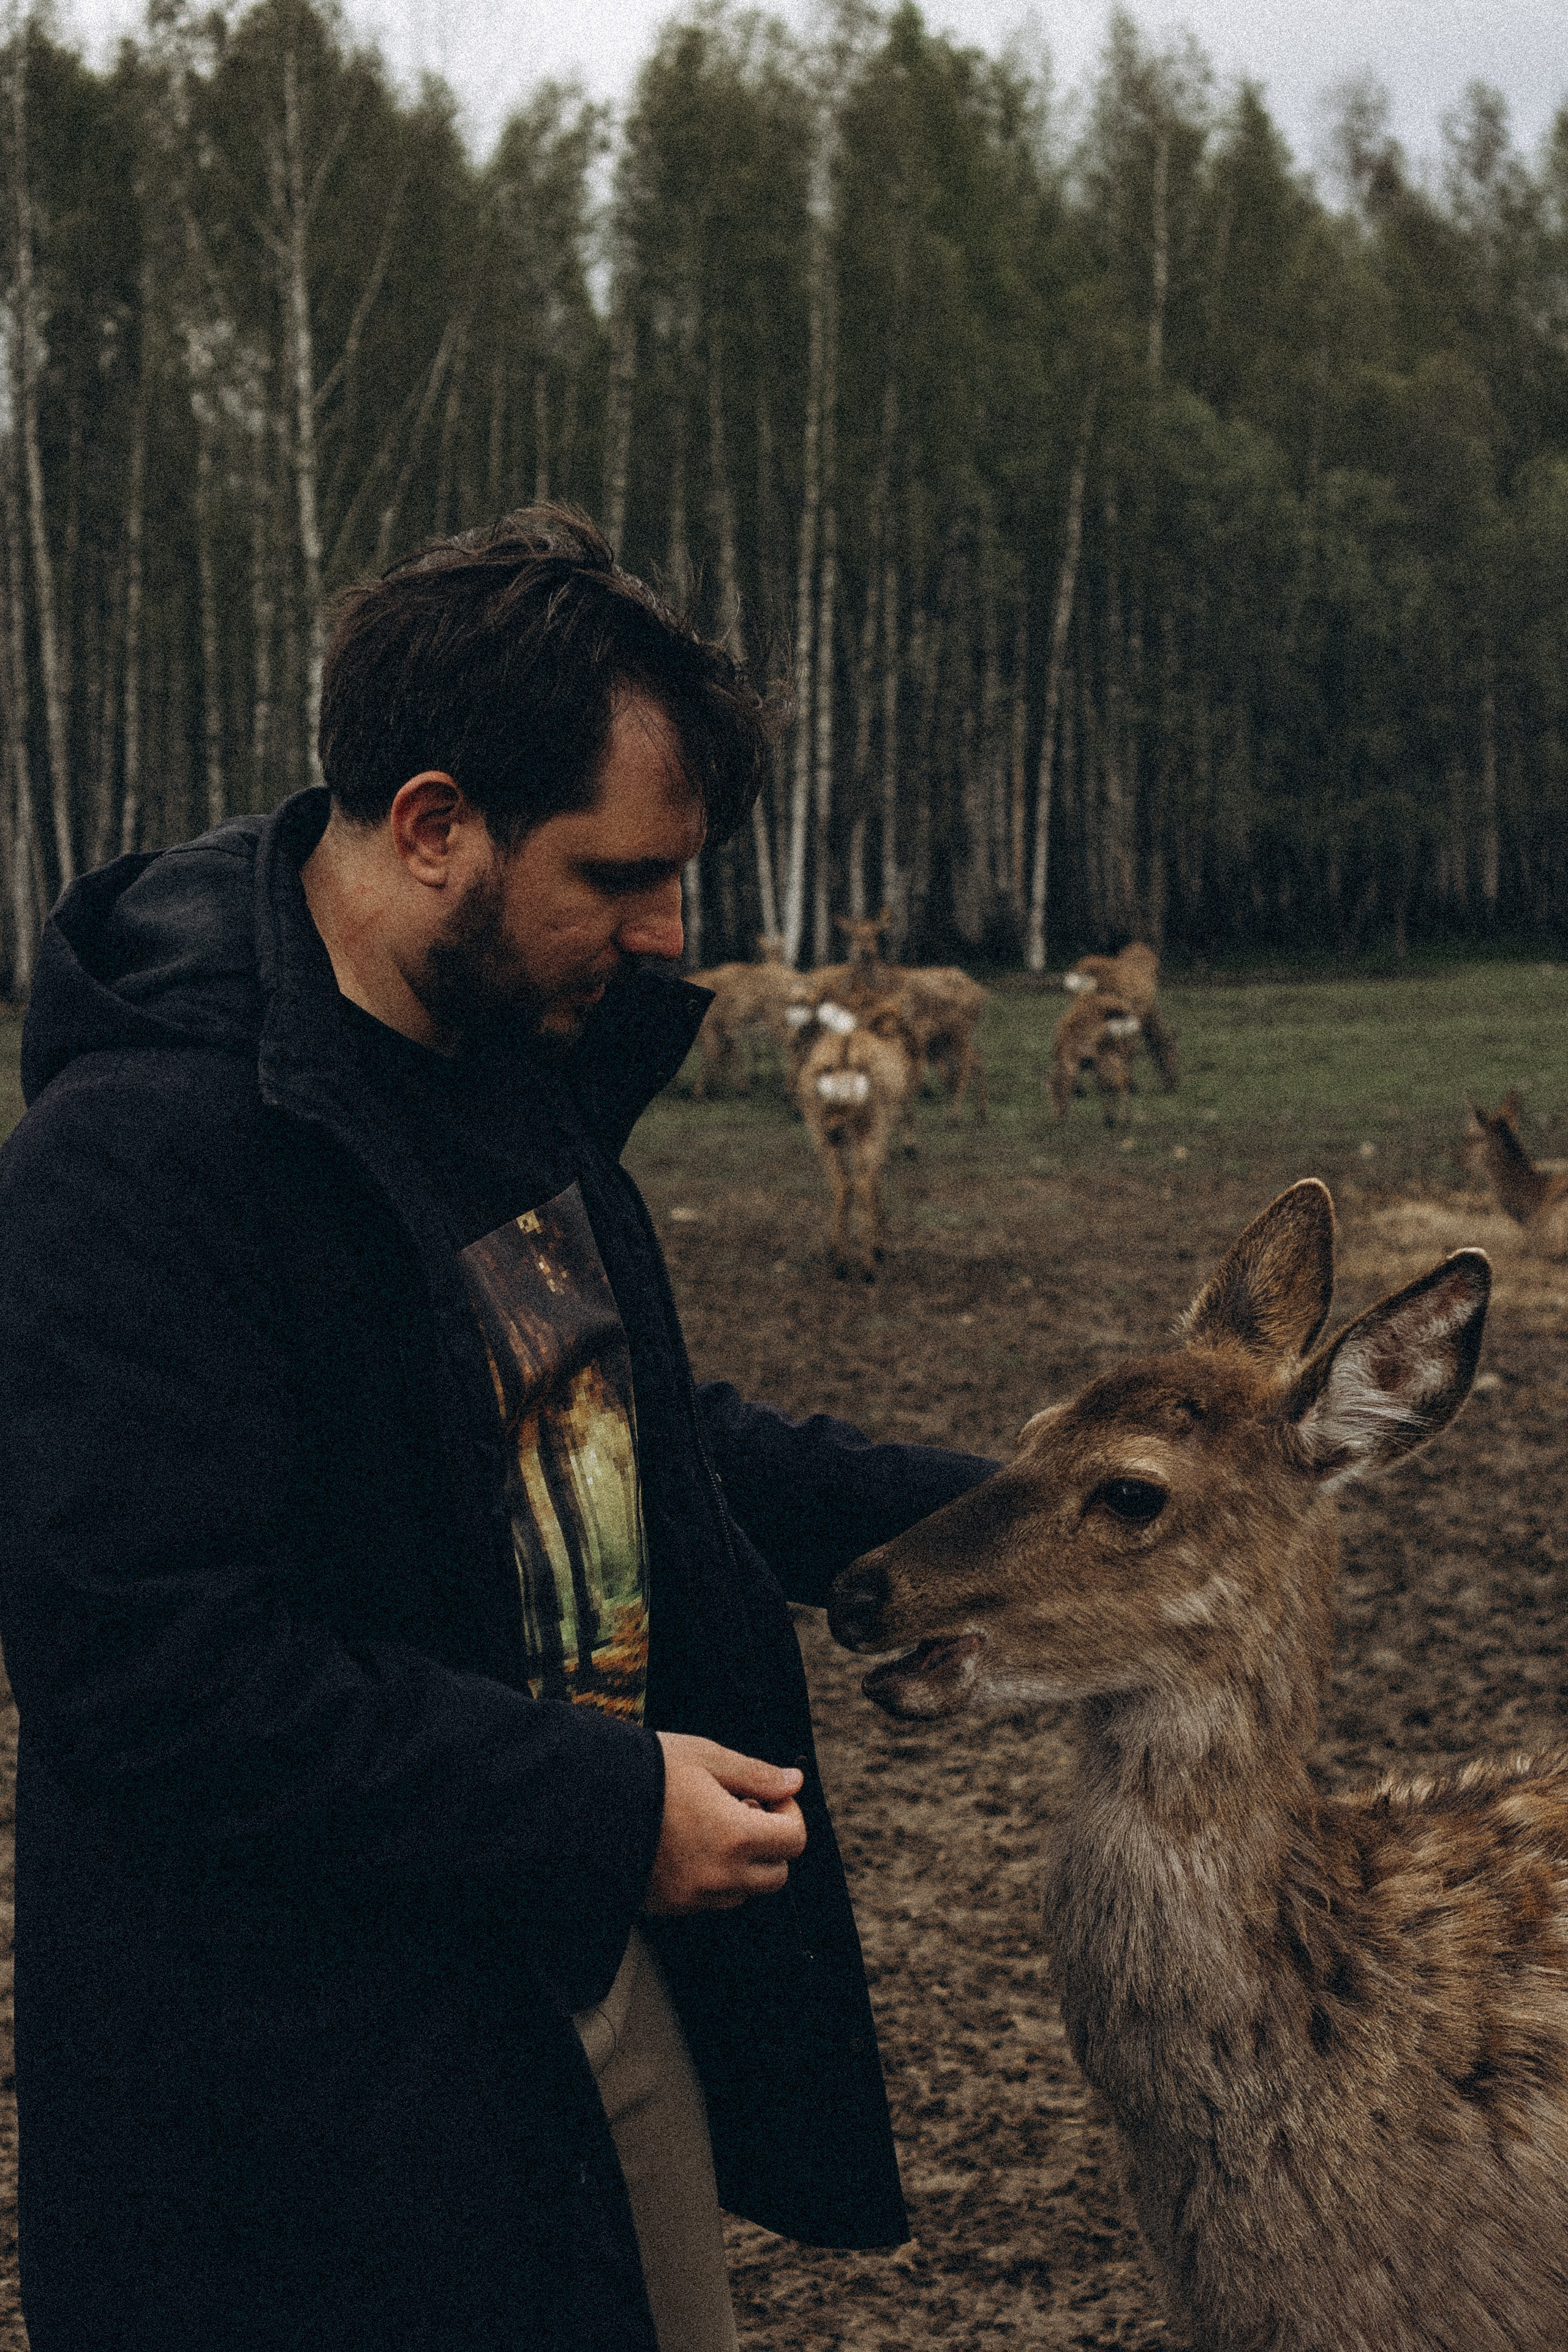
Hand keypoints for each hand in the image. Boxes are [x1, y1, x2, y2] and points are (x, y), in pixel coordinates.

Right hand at [643, 1734, 806, 1915]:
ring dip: (743, 1864)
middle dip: (770, 1843)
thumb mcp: (706, 1757)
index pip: (794, 1840)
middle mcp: (719, 1875)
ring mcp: (693, 1895)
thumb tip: (793, 1782)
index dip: (789, 1813)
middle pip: (776, 1874)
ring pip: (743, 1891)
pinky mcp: (668, 1905)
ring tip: (711, 1826)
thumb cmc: (645, 1770)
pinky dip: (713, 1878)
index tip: (767, 1795)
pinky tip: (688, 1845)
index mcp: (735, 1835)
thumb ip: (756, 1773)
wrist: (583, 1800)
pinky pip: (709, 1900)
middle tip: (742, 1809)